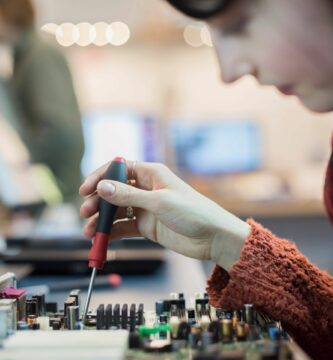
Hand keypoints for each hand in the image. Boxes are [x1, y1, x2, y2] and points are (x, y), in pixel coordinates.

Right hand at [80, 161, 249, 269]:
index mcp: (151, 174)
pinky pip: (124, 227)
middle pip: (114, 191)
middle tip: (86, 213)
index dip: (100, 177)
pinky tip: (102, 239)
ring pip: (116, 211)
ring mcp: (145, 208)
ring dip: (102, 220)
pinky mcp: (147, 226)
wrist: (213, 237)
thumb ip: (129, 196)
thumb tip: (102, 186)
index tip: (86, 190)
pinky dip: (112, 233)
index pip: (118, 169)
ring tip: (90, 232)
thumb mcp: (159, 202)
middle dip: (98, 201)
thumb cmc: (193, 212)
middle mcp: (146, 189)